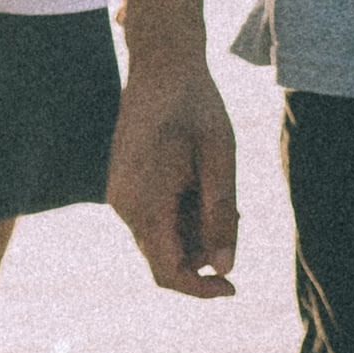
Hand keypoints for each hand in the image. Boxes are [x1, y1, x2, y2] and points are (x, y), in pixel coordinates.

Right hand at [109, 61, 241, 298]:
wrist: (161, 62)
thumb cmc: (196, 105)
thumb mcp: (220, 158)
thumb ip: (220, 215)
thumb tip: (223, 269)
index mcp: (144, 202)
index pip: (167, 273)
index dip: (200, 289)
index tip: (232, 286)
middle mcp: (123, 205)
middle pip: (164, 258)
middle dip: (202, 251)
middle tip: (234, 212)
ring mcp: (119, 194)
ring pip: (159, 238)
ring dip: (192, 230)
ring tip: (217, 187)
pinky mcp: (123, 184)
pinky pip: (152, 217)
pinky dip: (180, 214)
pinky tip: (199, 181)